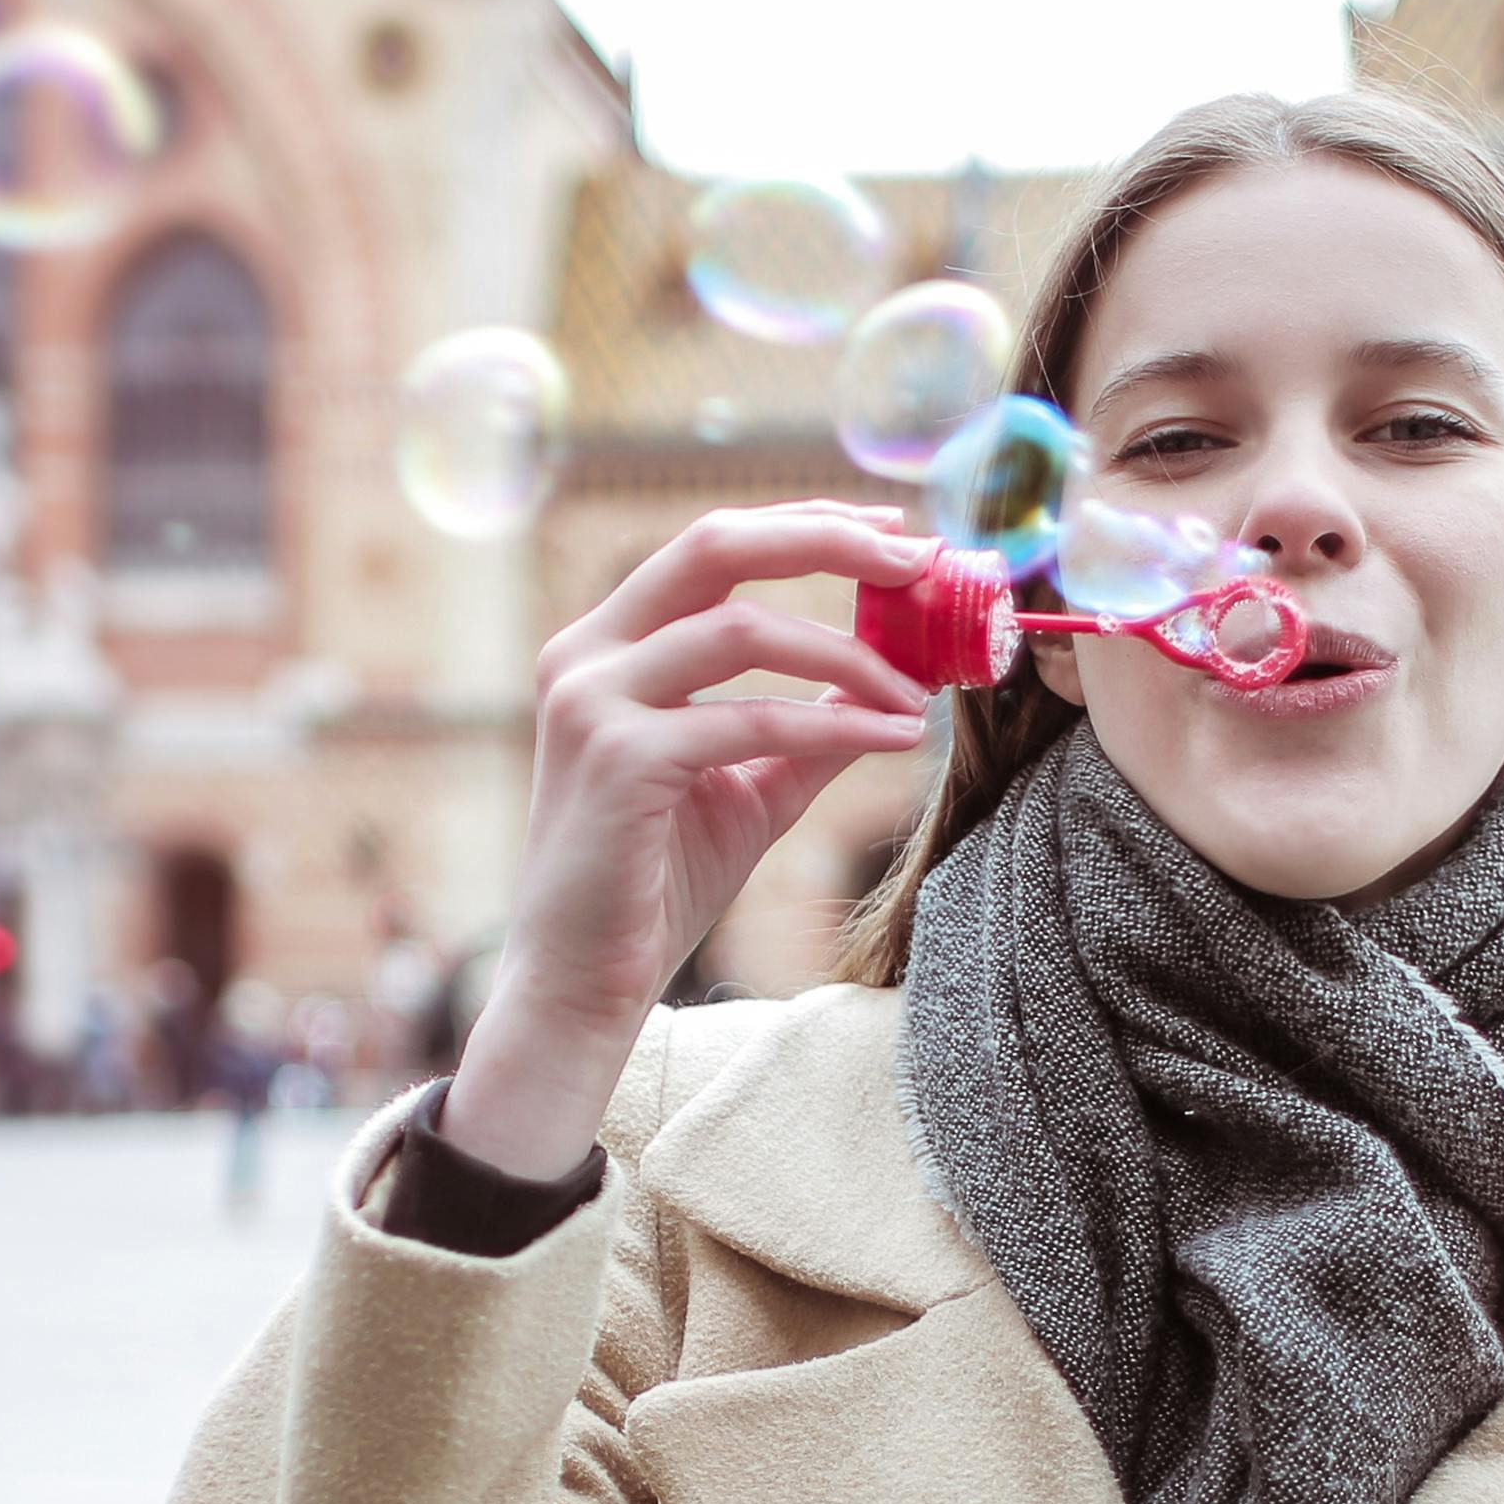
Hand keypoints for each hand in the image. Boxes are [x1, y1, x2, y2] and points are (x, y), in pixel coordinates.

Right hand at [443, 505, 939, 1175]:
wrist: (585, 978)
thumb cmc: (657, 881)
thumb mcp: (749, 785)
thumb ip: (808, 724)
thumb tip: (894, 678)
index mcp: (607, 646)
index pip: (712, 548)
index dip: (805, 525)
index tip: (894, 532)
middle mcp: (586, 654)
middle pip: (715, 545)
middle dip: (826, 538)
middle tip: (918, 558)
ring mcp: (594, 701)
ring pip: (744, 630)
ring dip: (849, 655)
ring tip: (917, 693)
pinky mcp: (619, 757)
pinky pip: (752, 720)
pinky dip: (835, 724)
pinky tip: (895, 738)